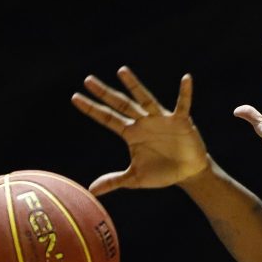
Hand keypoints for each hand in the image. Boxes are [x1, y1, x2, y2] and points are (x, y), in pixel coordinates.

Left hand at [72, 67, 208, 194]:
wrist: (187, 172)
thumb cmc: (161, 172)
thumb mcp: (135, 178)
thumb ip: (114, 180)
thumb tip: (91, 190)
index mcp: (131, 133)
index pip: (107, 118)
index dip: (92, 109)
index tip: (75, 97)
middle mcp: (143, 121)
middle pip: (121, 104)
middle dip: (105, 93)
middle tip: (88, 80)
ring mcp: (160, 119)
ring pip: (145, 99)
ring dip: (134, 86)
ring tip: (121, 71)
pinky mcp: (180, 121)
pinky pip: (182, 104)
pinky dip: (185, 93)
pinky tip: (186, 79)